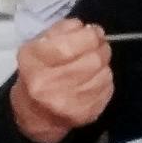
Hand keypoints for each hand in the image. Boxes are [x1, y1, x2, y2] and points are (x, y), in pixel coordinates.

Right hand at [10, 19, 112, 142]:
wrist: (36, 113)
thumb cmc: (38, 71)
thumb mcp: (39, 45)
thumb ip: (62, 30)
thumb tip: (87, 28)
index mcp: (34, 64)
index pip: (69, 46)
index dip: (88, 35)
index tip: (93, 31)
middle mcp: (50, 86)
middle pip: (92, 60)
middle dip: (100, 48)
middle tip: (99, 45)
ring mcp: (69, 104)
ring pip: (104, 74)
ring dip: (103, 64)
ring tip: (95, 62)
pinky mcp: (86, 114)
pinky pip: (107, 89)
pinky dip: (104, 80)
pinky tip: (94, 79)